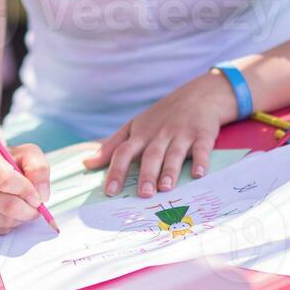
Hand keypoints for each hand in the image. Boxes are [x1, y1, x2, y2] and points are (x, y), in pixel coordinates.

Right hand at [0, 141, 50, 234]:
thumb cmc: (8, 162)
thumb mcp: (28, 154)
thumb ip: (39, 169)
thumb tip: (41, 195)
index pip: (6, 180)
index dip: (27, 192)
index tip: (37, 196)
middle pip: (7, 206)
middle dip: (28, 210)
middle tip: (34, 207)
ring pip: (2, 221)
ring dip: (19, 219)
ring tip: (22, 208)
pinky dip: (7, 226)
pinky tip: (8, 214)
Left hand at [83, 71, 239, 197]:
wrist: (198, 95)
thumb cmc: (161, 116)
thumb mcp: (134, 126)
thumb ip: (111, 146)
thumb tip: (86, 163)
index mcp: (140, 134)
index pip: (123, 152)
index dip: (115, 171)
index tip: (109, 191)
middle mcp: (159, 134)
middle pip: (150, 156)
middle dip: (146, 175)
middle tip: (143, 194)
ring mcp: (181, 134)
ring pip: (174, 154)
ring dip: (170, 171)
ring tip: (165, 188)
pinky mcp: (202, 135)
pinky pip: (201, 150)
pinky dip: (201, 162)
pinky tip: (198, 175)